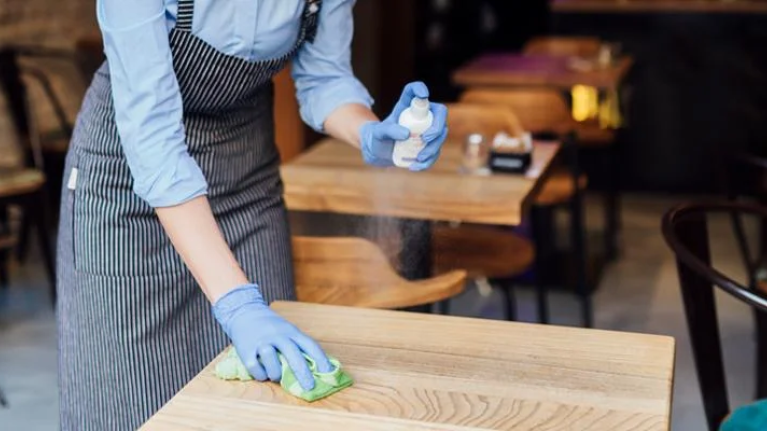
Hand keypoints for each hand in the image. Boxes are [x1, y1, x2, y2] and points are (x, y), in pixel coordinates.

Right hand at [212, 284, 332, 390]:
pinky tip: (263, 373)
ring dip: (276, 374)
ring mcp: (261, 342)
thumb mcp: (288, 331)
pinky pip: (255, 368)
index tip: (328, 373)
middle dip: (303, 373)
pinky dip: (261, 375)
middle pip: (293, 355)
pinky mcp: (246, 351)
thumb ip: (299, 346)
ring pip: (272, 363)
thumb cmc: (272, 328)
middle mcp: (277, 336)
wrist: (245, 313)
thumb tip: (316, 369)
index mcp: (291, 332)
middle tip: (309, 387)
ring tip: (276, 376)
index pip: (310, 345)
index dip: (320, 359)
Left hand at [359, 81, 447, 170]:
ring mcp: (426, 131)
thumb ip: (389, 130)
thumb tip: (407, 134)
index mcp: (406, 107)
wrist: (377, 152)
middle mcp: (420, 116)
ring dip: (433, 148)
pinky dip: (428, 161)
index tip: (423, 94)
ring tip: (417, 159)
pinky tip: (415, 167)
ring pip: (441, 135)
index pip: (414, 91)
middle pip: (439, 113)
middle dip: (437, 126)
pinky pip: (435, 152)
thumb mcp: (378, 134)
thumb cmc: (376, 137)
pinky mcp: (427, 146)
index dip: (420, 89)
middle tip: (427, 139)